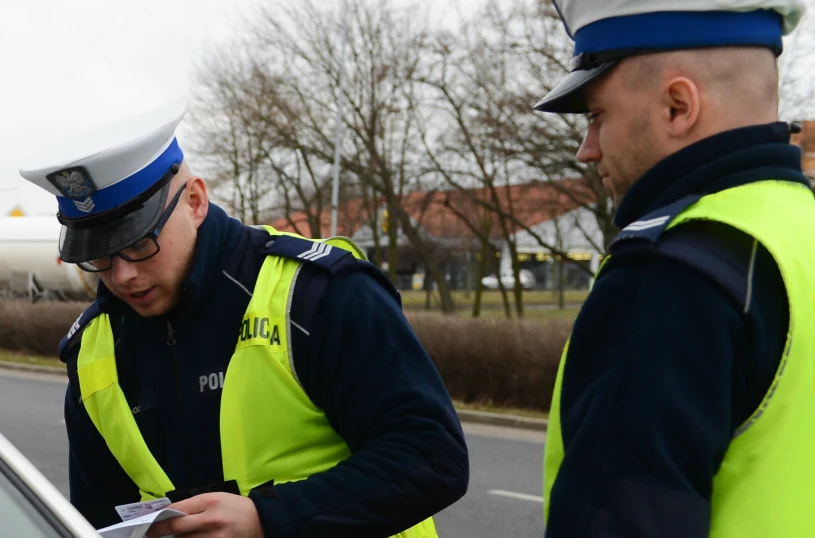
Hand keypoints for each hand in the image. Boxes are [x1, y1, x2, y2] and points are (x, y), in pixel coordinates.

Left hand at [145, 493, 262, 537]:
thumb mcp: (216, 498)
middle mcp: (211, 520)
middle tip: (149, 534)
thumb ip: (193, 505)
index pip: (177, 511)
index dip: (159, 518)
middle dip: (160, 532)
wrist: (262, 520)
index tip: (146, 524)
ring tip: (173, 536)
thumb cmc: (236, 507)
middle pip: (177, 529)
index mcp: (210, 502)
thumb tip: (169, 514)